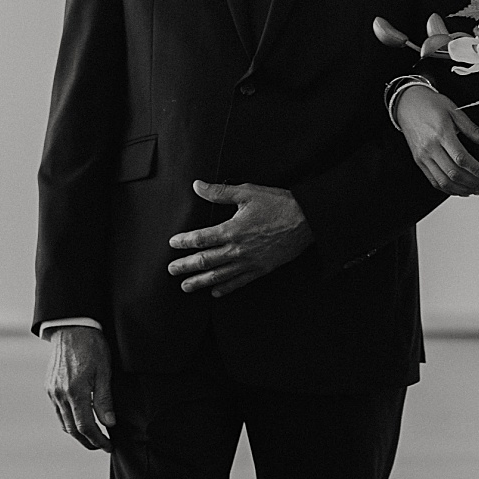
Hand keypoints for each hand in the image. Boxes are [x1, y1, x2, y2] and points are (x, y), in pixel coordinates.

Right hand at [45, 326, 114, 450]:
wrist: (72, 328)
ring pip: (64, 423)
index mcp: (75, 391)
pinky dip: (69, 421)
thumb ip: (104, 399)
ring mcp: (53, 392)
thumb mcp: (104, 371)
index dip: (98, 440)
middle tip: (103, 446)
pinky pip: (58, 412)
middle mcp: (60, 395)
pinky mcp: (50, 388)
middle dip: (88, 441)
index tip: (108, 446)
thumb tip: (108, 424)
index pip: (86, 426)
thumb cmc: (92, 346)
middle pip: (73, 429)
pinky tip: (80, 421)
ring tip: (94, 437)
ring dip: (78, 434)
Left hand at [168, 182, 313, 294]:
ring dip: (200, 282)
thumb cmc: (279, 204)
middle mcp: (238, 250)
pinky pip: (240, 282)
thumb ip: (220, 192)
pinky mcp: (262, 269)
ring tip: (186, 286)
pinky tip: (216, 292)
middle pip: (205, 261)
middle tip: (171, 271)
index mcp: (232, 230)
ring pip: (219, 276)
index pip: (201, 239)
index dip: (184, 242)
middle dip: (186, 267)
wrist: (307, 220)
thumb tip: (198, 186)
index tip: (173, 243)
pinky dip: (226, 288)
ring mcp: (250, 262)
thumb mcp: (248, 192)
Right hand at [395, 87, 478, 195]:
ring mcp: (423, 156)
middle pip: (454, 174)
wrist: (407, 103)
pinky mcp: (419, 162)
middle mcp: (430, 147)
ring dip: (463, 190)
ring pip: (444, 182)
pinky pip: (434, 181)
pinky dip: (449, 189)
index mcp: (441, 133)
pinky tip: (461, 189)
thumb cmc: (430, 105)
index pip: (462, 159)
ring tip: (478, 190)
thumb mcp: (454, 111)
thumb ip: (472, 129)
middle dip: (474, 183)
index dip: (477, 171)